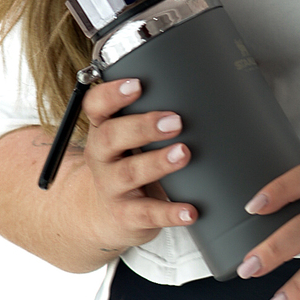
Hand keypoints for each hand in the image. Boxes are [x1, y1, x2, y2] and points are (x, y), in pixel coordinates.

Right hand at [79, 76, 198, 254]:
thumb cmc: (127, 164)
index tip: (137, 84)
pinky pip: (147, 214)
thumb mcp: (129, 139)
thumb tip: (203, 89)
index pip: (96, 106)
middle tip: (175, 121)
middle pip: (111, 136)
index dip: (111, 94)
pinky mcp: (126, 215)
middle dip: (143, 126)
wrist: (106, 215)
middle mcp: (102, 156)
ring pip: (129, 173)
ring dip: (157, 163)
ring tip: (183, 154)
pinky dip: (170, 212)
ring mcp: (111, 187)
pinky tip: (190, 211)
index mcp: (103, 129)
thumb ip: (151, 116)